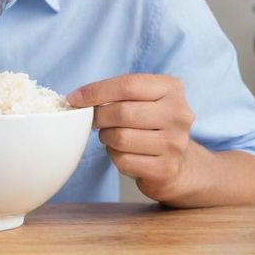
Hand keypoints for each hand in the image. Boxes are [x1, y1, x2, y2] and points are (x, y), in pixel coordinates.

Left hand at [66, 73, 195, 201]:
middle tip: (93, 120)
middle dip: (99, 116)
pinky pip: (123, 160)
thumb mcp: (140, 97)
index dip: (95, 91)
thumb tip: (76, 99)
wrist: (180, 161)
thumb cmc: (149, 120)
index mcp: (171, 88)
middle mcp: (178, 115)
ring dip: (107, 137)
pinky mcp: (166, 169)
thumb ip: (114, 92)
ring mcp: (175, 144)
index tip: (74, 98)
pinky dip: (115, 156)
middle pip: (122, 112)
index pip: (127, 85)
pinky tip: (123, 152)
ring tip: (112, 135)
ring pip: (120, 138)